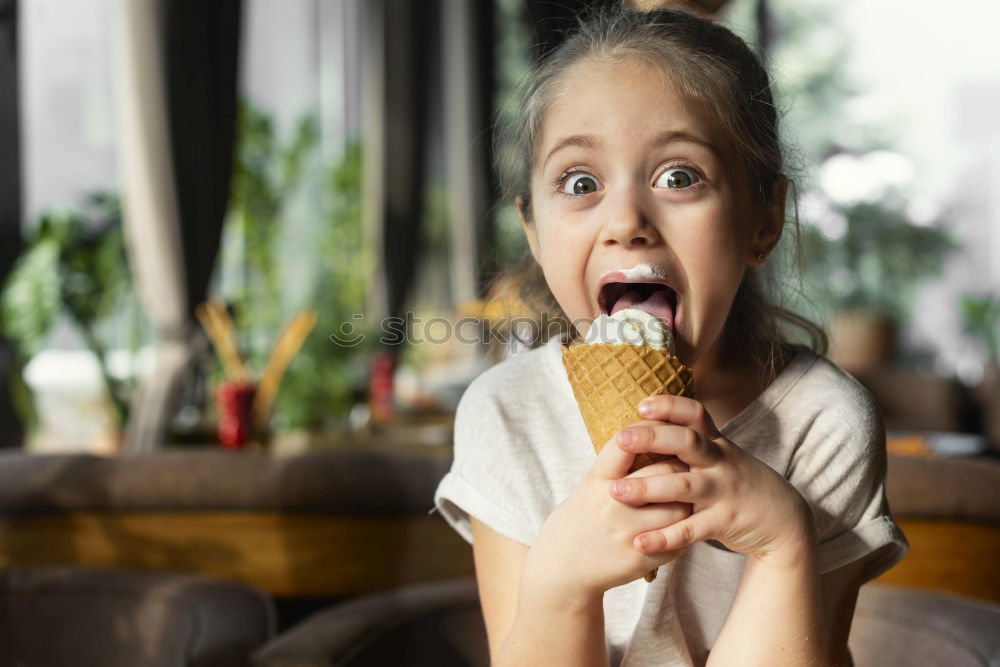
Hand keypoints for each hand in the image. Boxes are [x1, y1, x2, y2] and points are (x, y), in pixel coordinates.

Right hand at [520, 434, 692, 602]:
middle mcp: (611, 504)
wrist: (560, 568)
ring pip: (679, 508)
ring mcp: (626, 533)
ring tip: (689, 497)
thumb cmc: (579, 519)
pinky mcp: (639, 559)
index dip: (649, 430)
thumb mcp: (588, 487)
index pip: (627, 443)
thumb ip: (617, 467)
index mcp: (595, 480)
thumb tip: (655, 435)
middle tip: (690, 463)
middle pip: (664, 471)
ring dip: (688, 501)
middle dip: (681, 465)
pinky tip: (679, 528)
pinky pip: (676, 541)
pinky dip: (682, 533)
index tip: (664, 427)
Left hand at [610, 394, 812, 561]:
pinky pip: (691, 529)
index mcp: (716, 443)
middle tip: (621, 439)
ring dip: (649, 488)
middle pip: (688, 442)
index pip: (694, 414)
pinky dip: (665, 536)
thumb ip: (692, 441)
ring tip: (617, 492)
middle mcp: (720, 462)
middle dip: (653, 438)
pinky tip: (639, 542)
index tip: (641, 406)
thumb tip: (649, 423)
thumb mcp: (721, 455)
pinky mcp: (724, 522)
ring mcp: (723, 491)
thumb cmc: (738, 482)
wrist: (783, 520)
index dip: (669, 406)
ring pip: (684, 486)